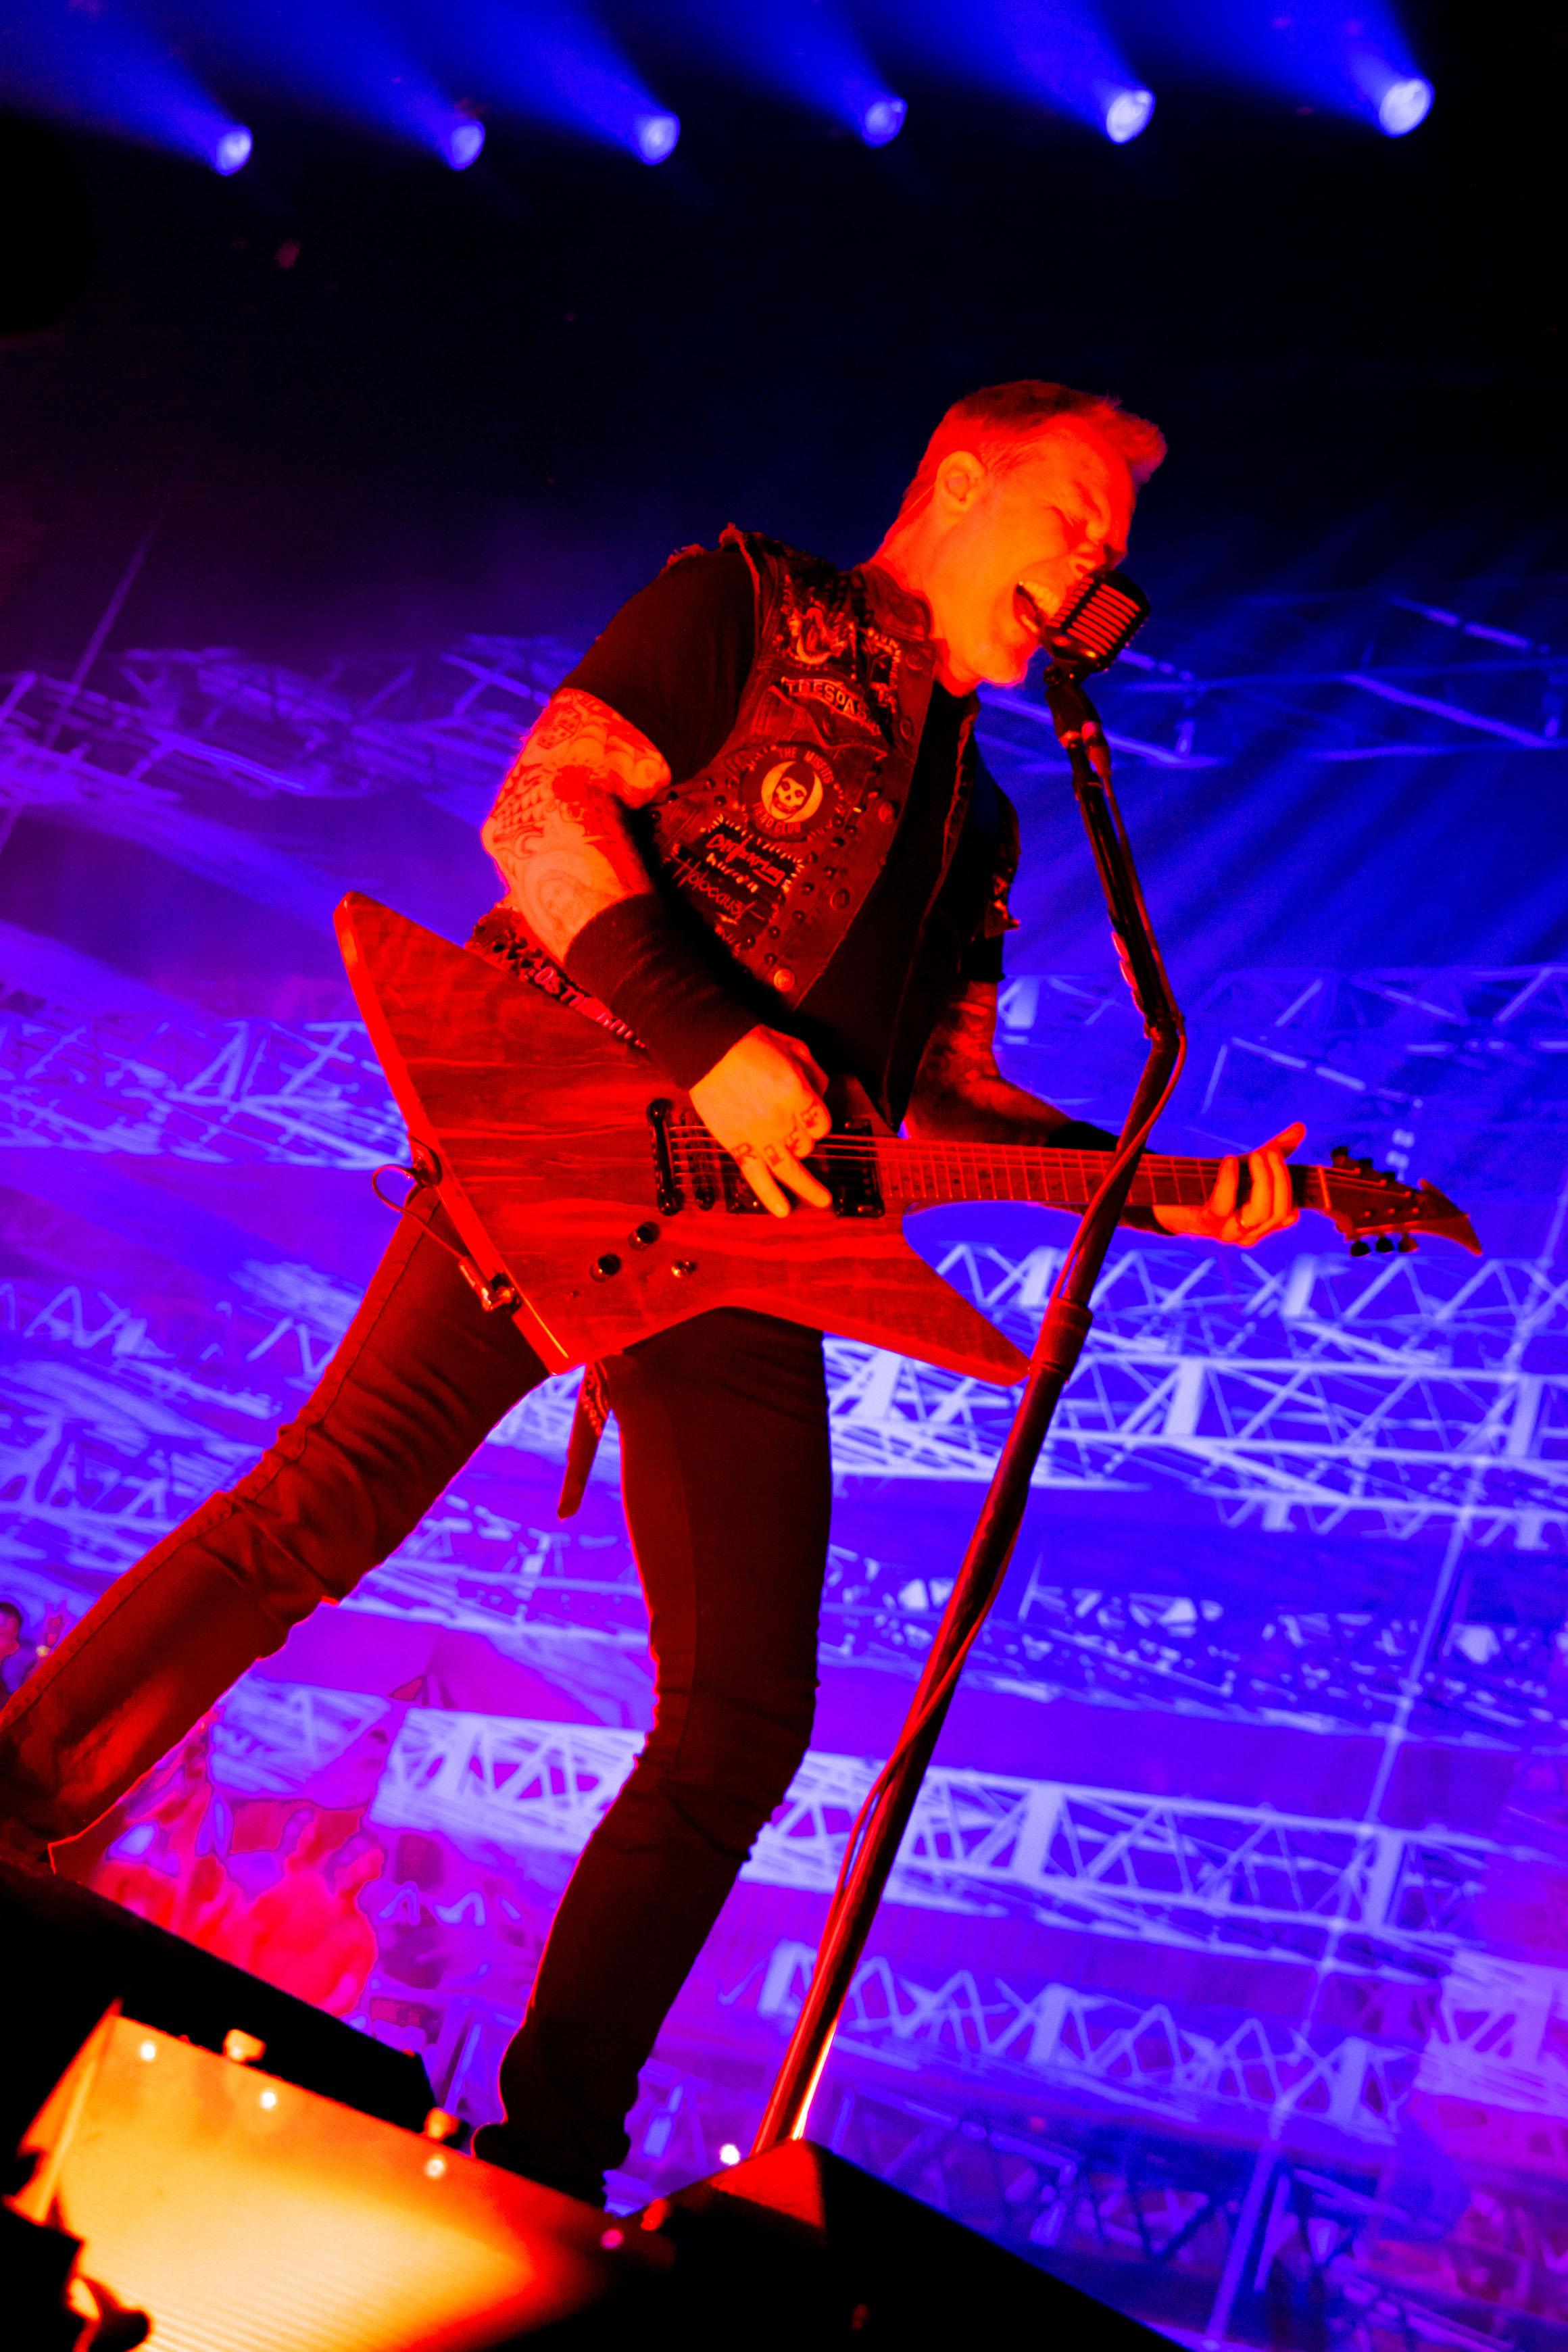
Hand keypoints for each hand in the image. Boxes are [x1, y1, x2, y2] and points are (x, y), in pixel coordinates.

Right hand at [688, 1026, 833, 1217]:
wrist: (706, 1048)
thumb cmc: (749, 1043)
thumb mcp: (794, 1047)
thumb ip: (815, 1074)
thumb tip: (822, 1095)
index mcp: (796, 1093)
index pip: (821, 1123)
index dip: (818, 1121)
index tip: (811, 1116)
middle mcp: (779, 1119)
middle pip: (806, 1144)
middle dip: (804, 1138)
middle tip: (792, 1128)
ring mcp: (756, 1134)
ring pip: (790, 1169)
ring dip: (809, 1187)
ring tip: (822, 1200)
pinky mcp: (735, 1143)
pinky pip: (756, 1176)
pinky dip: (770, 1196)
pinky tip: (783, 1210)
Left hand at [1153, 1121, 1304, 1246]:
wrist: (1173, 1196)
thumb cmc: (1215, 1182)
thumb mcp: (1248, 1165)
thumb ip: (1276, 1150)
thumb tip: (1300, 1127)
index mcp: (1263, 1225)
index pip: (1290, 1213)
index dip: (1288, 1182)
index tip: (1276, 1154)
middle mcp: (1250, 1233)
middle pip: (1279, 1211)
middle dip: (1279, 1177)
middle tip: (1269, 1151)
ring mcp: (1229, 1231)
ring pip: (1260, 1212)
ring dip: (1263, 1180)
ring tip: (1256, 1155)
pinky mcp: (1207, 1222)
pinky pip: (1224, 1205)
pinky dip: (1230, 1180)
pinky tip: (1229, 1160)